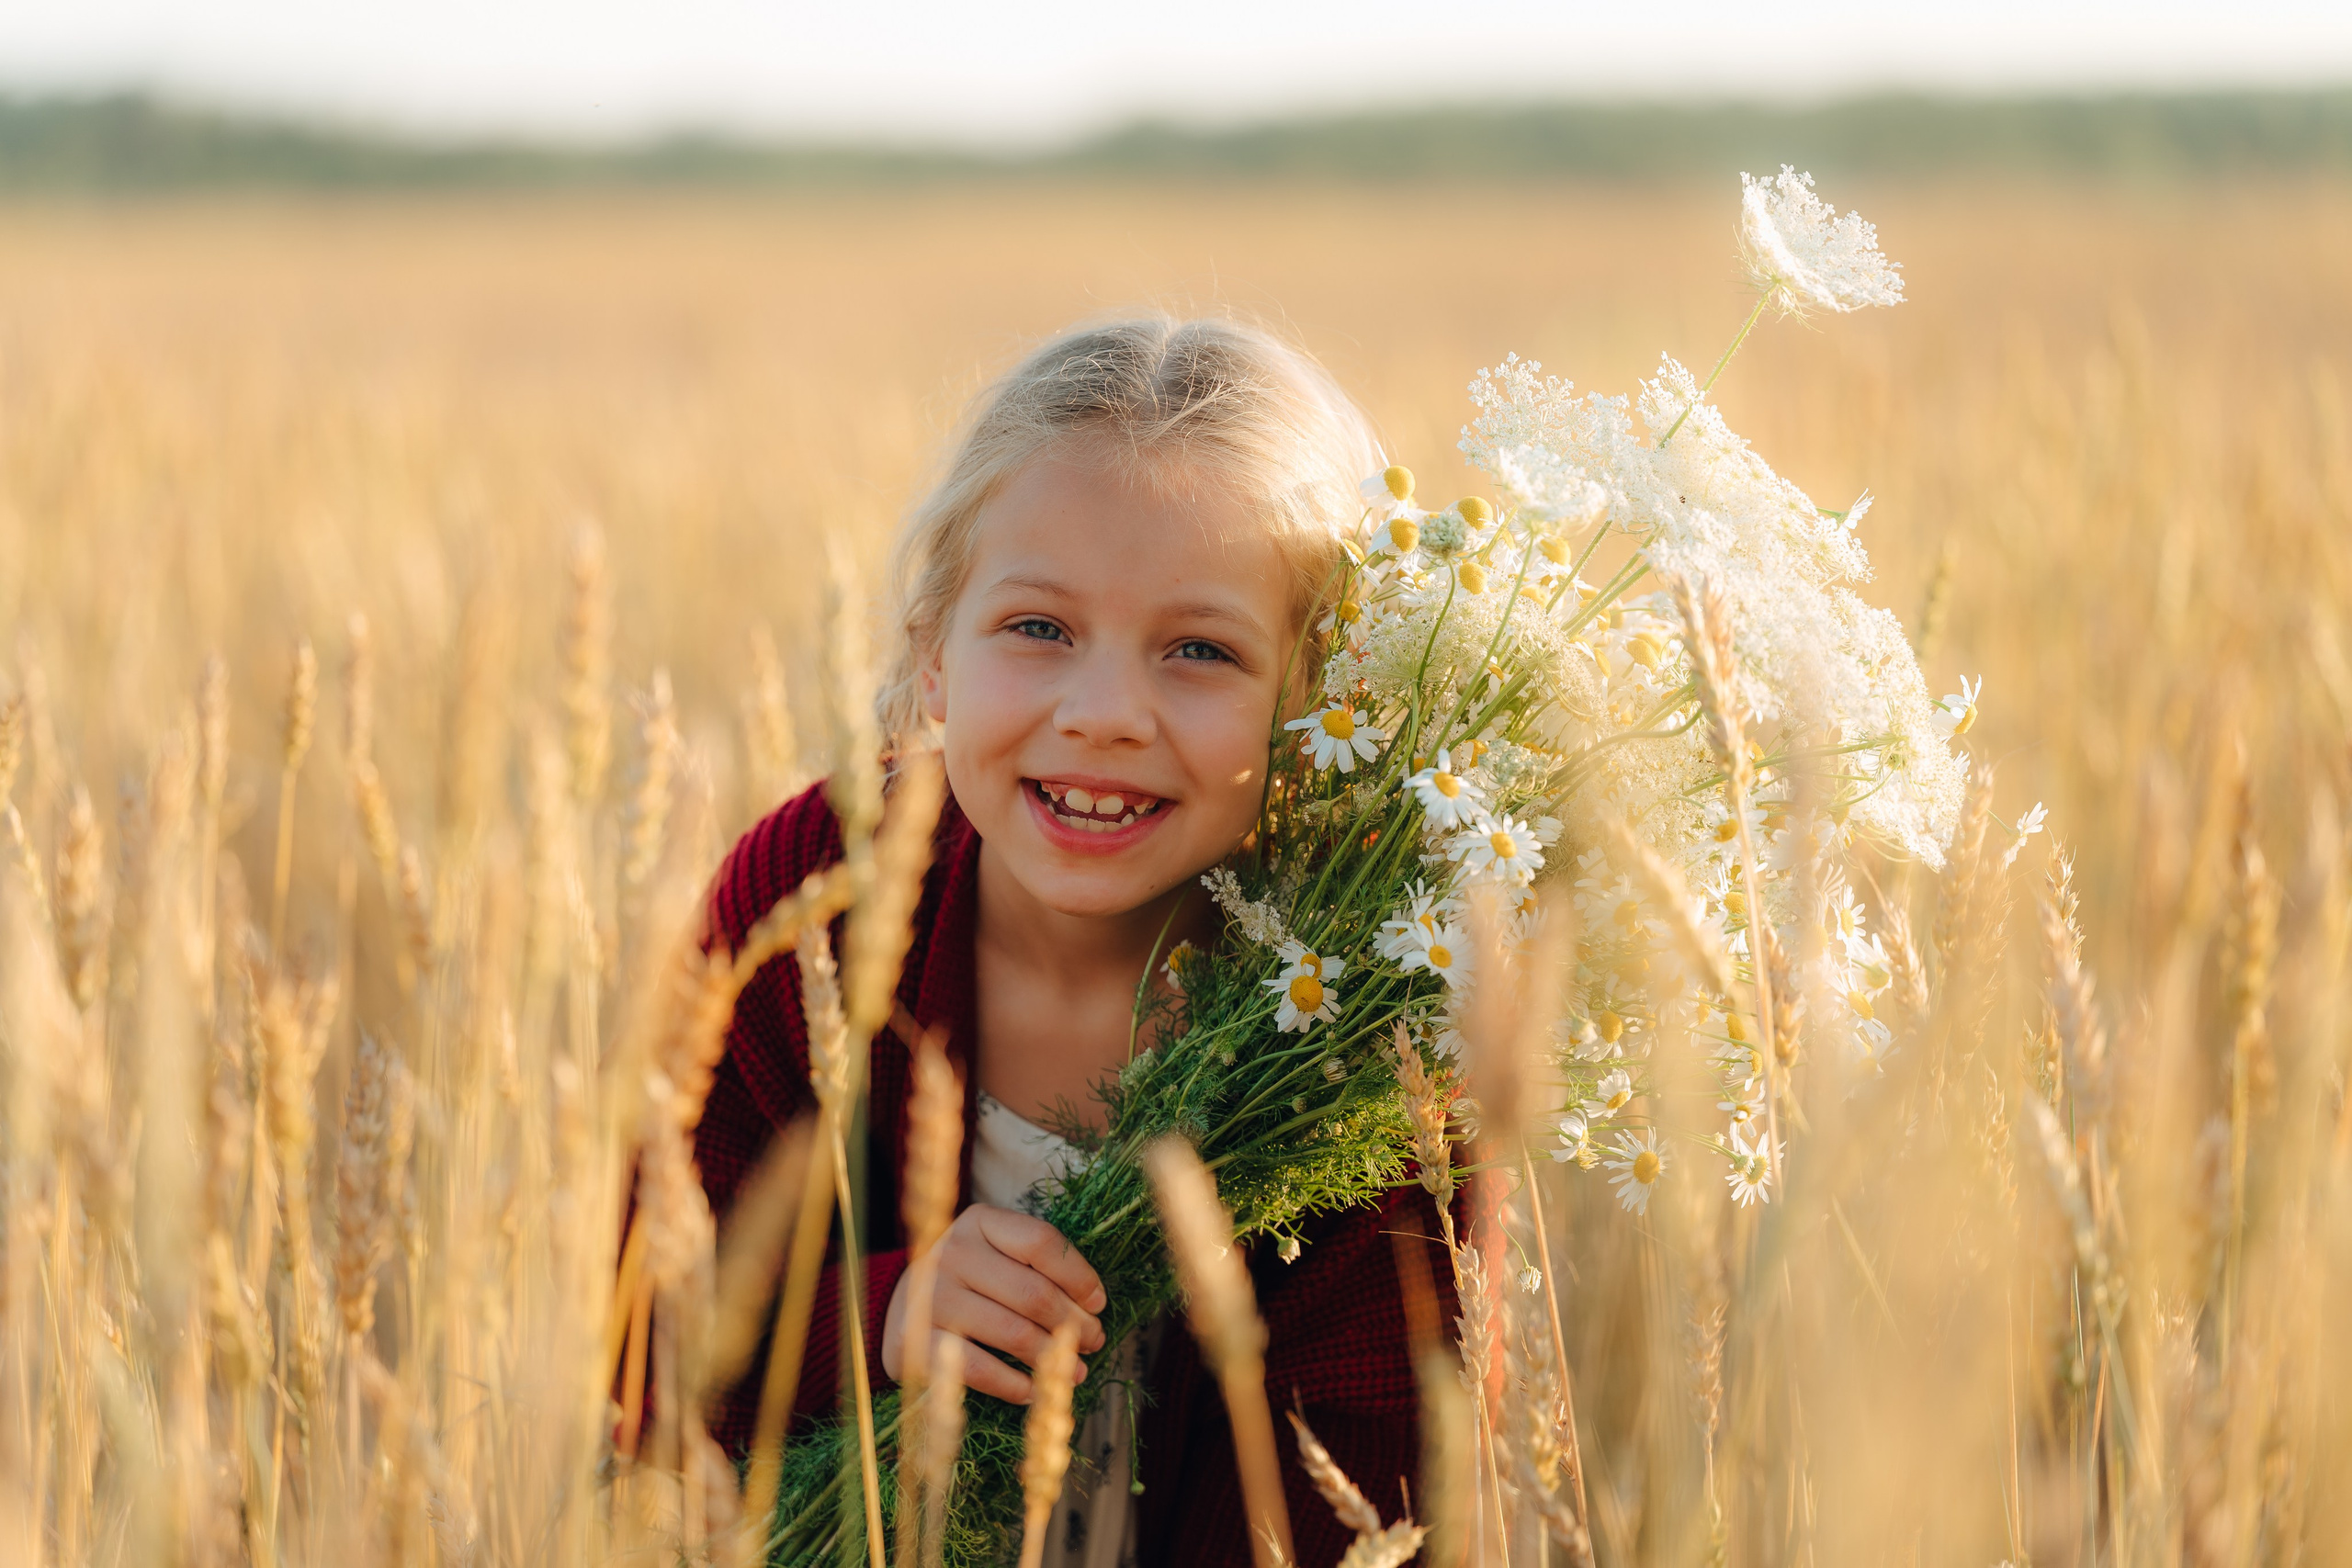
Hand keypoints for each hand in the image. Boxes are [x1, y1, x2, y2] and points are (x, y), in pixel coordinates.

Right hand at [881, 1204, 1107, 1404]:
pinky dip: (1015, 1384)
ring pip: (1012, 1332)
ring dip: (1053, 1357)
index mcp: (979, 1222)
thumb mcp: (996, 1257)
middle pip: (1033, 1292)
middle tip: (1093, 1341)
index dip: (1079, 1275)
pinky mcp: (916, 1340)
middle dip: (1073, 1324)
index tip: (1098, 1303)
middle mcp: (952, 1252)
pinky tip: (1034, 1390)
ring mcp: (931, 1296)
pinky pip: (979, 1368)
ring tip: (1077, 1370)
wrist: (898, 1308)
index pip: (1041, 1242)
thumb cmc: (968, 1282)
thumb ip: (1036, 1269)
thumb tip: (1092, 1309)